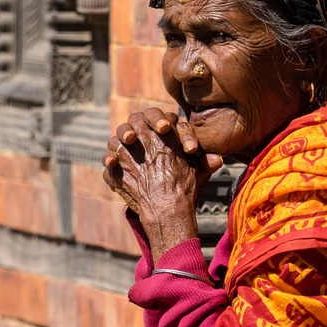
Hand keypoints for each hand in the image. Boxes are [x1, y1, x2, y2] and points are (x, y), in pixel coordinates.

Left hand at [102, 109, 222, 259]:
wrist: (167, 210)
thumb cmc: (184, 189)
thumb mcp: (197, 172)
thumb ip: (204, 162)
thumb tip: (217, 160)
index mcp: (159, 135)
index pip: (149, 116)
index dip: (150, 121)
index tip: (153, 130)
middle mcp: (140, 141)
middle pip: (129, 124)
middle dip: (129, 129)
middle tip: (132, 139)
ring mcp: (124, 156)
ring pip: (114, 142)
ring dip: (116, 147)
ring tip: (121, 155)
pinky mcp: (115, 172)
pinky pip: (109, 164)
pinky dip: (110, 166)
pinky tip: (113, 168)